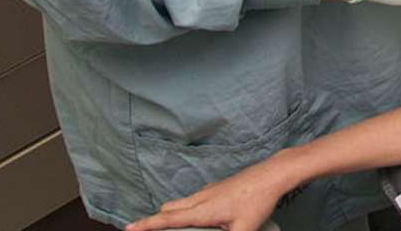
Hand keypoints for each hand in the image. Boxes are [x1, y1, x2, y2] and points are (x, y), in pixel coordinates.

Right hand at [125, 152, 291, 230]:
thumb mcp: (243, 229)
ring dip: (174, 215)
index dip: (146, 225)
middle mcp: (201, 198)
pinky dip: (190, 209)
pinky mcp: (217, 188)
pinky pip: (195, 199)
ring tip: (178, 229)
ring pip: (182, 203)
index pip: (166, 220)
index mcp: (202, 210)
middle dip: (157, 221)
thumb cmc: (258, 199)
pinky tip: (205, 218)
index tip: (128, 228)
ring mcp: (209, 191)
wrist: (271, 175)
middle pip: (169, 210)